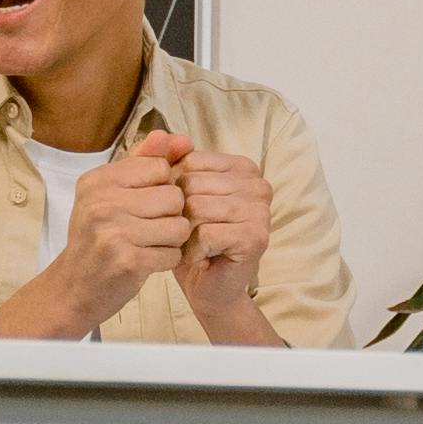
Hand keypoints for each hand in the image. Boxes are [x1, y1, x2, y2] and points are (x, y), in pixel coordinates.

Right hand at [0, 132, 198, 337]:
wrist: (73, 288)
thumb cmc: (98, 238)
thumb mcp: (111, 194)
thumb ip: (144, 162)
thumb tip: (176, 137)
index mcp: (98, 180)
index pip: (159, 167)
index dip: (163, 187)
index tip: (147, 204)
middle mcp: (102, 202)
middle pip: (173, 196)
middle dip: (172, 215)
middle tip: (150, 229)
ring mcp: (113, 232)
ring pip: (178, 225)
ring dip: (172, 239)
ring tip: (152, 244)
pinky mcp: (127, 261)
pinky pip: (173, 253)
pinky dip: (168, 260)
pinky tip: (149, 261)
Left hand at [172, 139, 279, 336]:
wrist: (207, 288)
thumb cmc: (192, 240)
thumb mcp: (176, 195)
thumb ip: (167, 161)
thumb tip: (161, 135)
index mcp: (243, 167)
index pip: (190, 161)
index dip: (175, 189)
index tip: (186, 211)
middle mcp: (258, 184)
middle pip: (193, 183)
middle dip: (180, 213)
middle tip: (191, 232)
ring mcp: (261, 211)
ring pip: (197, 207)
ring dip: (185, 233)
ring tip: (195, 244)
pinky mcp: (256, 237)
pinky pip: (205, 232)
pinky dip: (193, 250)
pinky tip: (202, 257)